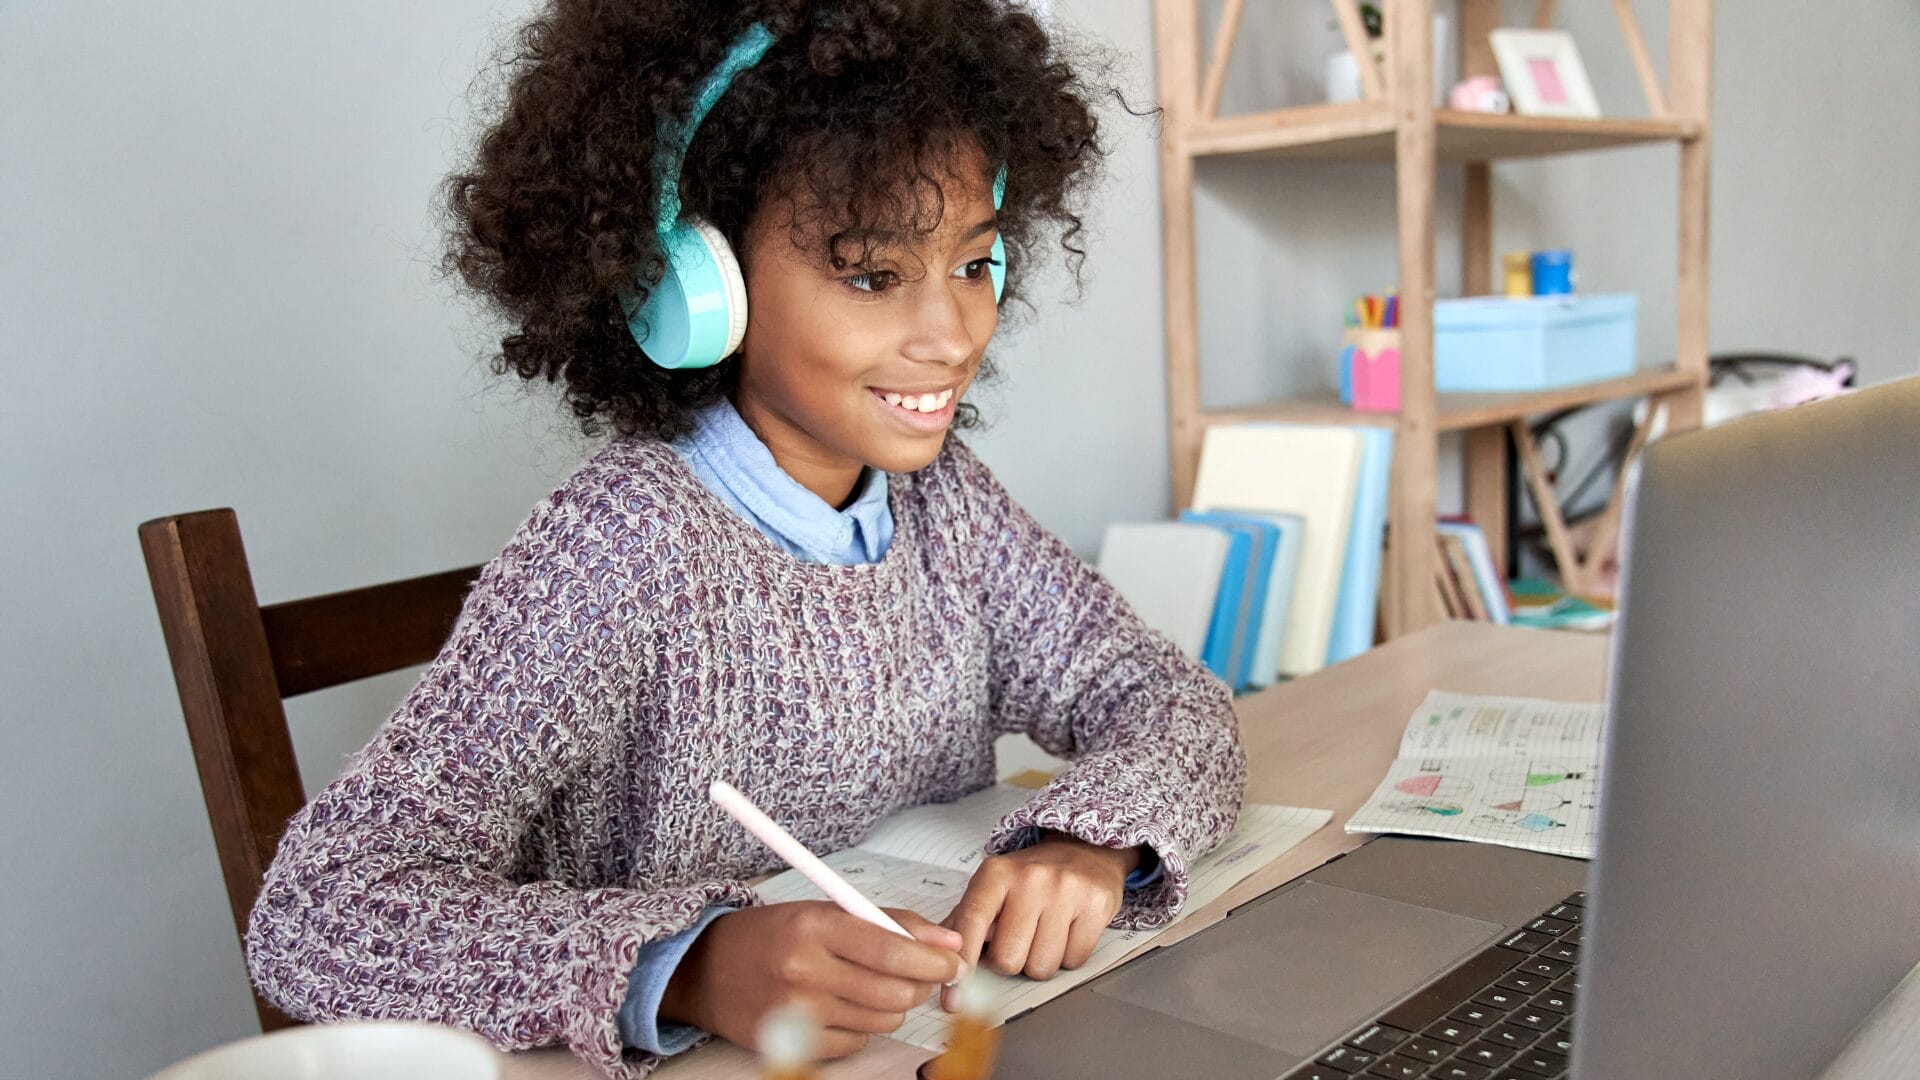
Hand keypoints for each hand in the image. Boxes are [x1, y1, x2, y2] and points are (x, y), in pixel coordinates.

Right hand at [659, 902, 965, 1057]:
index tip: (952, 961)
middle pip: (893, 991)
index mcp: (814, 925)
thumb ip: (887, 921)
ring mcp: (797, 1011)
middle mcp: (804, 969)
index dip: (933, 959)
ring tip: (871, 986)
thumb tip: (946, 941)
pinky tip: (841, 1007)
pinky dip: (861, 1027)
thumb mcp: (823, 910)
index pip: (892, 948)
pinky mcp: (792, 1042)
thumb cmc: (768, 936)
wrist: (703, 970)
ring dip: (891, 1005)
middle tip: (920, 976)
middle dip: (919, 985)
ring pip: (881, 1019)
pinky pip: (855, 1042)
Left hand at [940, 832, 1137, 1005]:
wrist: (1084, 849)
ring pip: (1042, 967)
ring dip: (1040, 961)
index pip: (970, 924)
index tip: (954, 995)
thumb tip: (941, 959)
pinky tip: (1067, 931)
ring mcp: (1066, 890)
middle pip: (1008, 960)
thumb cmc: (1031, 877)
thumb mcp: (992, 886)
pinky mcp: (1096, 904)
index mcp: (995, 874)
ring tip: (1043, 933)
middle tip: (1018, 941)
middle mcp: (1030, 878)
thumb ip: (963, 920)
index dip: (962, 965)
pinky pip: (1074, 961)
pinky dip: (1068, 956)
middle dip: (1011, 961)